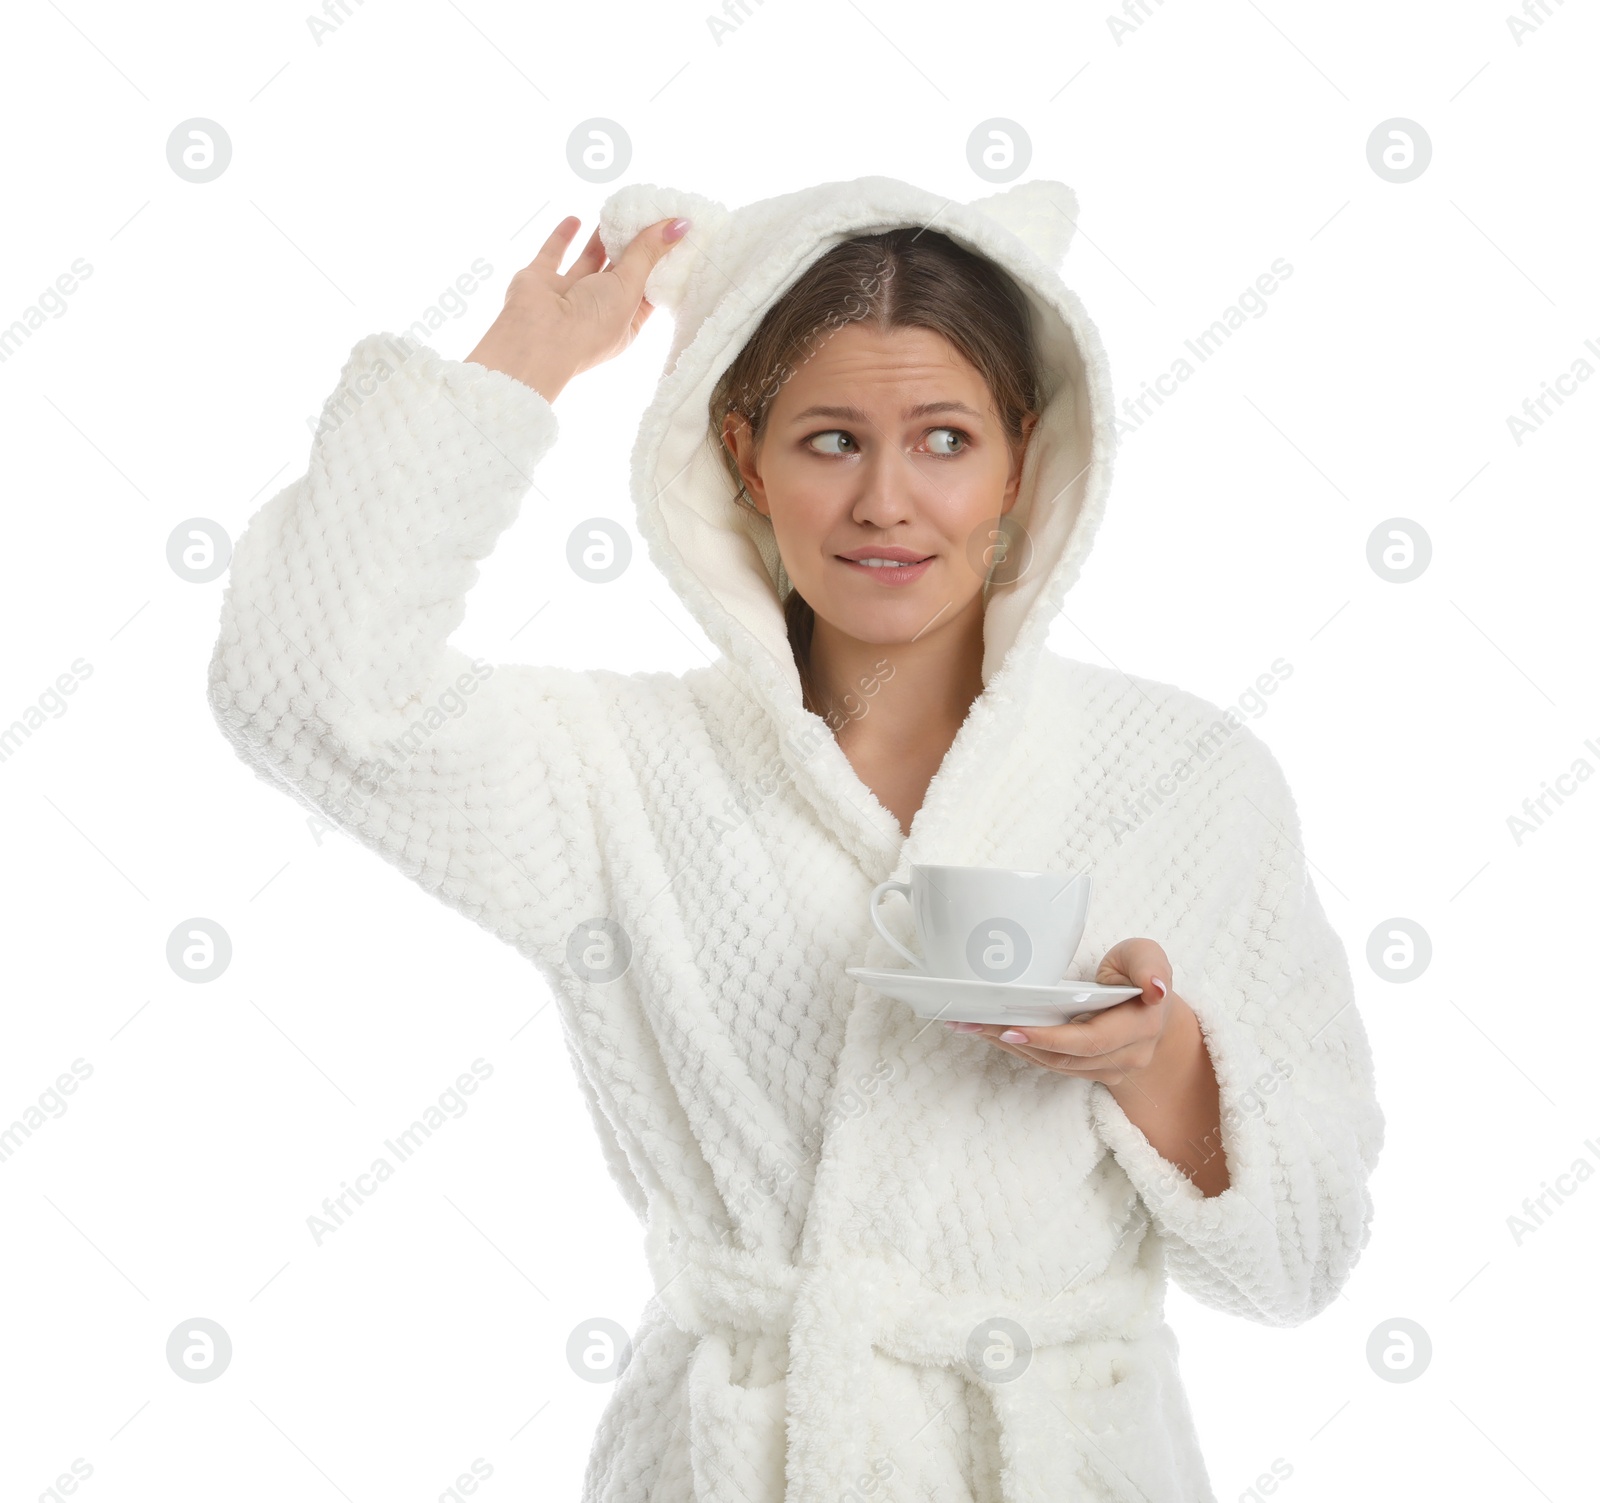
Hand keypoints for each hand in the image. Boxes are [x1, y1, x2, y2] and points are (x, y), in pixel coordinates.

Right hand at [465, 214, 690, 402]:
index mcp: (623, 322)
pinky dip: (564, 236)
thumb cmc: (590, 325)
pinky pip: (554, 254)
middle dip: (630, 246)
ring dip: (601, 238)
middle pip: (618, 272)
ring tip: (616, 214)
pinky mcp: (541, 281)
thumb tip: (680, 225)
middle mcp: (596, 310)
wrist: (536, 338)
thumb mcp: (630, 287)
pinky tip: (576, 219)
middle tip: (644, 217)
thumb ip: (648, 253)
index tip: (670, 238)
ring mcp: (567, 295)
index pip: (646, 290)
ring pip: (589, 261)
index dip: (658, 266)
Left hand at [944, 936, 1178, 1084]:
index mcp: (1140, 1027)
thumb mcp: (1147, 956)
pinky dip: (1020, 1049)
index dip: (1049, 1038)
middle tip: (975, 1024)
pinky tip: (991, 1032)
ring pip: (1053, 1064)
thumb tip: (1154, 988)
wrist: (1153, 1008)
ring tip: (972, 1025)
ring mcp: (1107, 1069)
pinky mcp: (1089, 1071)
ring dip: (1011, 1047)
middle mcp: (1126, 1056)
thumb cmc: (1141, 973)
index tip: (1010, 1028)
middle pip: (1062, 1056)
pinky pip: (1051, 1063)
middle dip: (1016, 1042)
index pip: (1089, 1041)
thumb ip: (1149, 964)